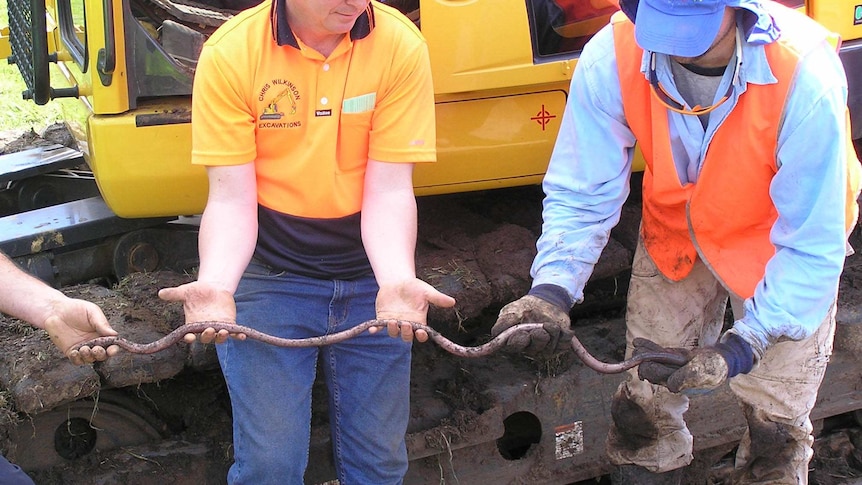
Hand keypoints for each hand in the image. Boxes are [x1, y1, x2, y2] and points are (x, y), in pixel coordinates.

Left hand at [43, 298, 119, 364]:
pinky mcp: (71, 351)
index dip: (113, 349)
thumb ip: (103, 323)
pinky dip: (77, 359)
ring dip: (89, 357)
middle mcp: (93, 342)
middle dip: (101, 355)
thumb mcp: (92, 312)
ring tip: (84, 349)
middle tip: (96, 349)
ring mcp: (82, 348)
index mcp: (102, 333)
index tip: (112, 349)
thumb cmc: (76, 308)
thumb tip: (115, 334)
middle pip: (102, 355)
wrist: (55, 310)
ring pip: (90, 359)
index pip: (111, 344)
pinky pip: (76, 360)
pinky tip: (75, 352)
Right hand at [158, 281, 242, 344]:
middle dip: (208, 336)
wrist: (214, 287)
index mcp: (192, 324)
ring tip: (224, 332)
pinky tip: (242, 336)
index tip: (190, 337)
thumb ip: (174, 294)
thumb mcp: (185, 291)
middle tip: (210, 330)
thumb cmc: (197, 291)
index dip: (189, 338)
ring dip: (222, 337)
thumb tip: (160, 293)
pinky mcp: (229, 324)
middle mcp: (204, 329)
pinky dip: (238, 336)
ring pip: (220, 338)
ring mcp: (217, 328)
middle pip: (206, 338)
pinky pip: (234, 333)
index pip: (189, 335)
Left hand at [372, 278, 455, 342]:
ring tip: (393, 321)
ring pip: (393, 333)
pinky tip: (372, 330)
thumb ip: (438, 298)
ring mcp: (394, 322)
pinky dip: (375, 329)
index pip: (421, 334)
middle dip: (407, 333)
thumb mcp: (427, 291)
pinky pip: (378, 327)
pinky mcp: (382, 318)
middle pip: (407, 336)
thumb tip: (453, 302)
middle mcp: (407, 324)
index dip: (421, 336)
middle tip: (406, 324)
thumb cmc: (414, 287)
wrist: (397, 280)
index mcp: (419, 320)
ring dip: (393, 330)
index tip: (421, 331)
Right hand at [492, 295, 570, 354]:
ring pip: (551, 346)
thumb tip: (496, 334)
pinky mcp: (560, 345)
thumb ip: (503, 322)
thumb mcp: (511, 311)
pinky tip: (564, 334)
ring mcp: (546, 348)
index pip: (515, 346)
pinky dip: (566, 337)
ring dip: (552, 331)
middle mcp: (531, 348)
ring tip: (549, 323)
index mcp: (516, 341)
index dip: (519, 341)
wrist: (545, 301)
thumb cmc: (524, 308)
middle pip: (536, 348)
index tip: (523, 333)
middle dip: (539, 338)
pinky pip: (565, 344)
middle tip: (541, 328)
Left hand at [633, 334, 753, 392]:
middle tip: (635, 354)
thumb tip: (670, 386)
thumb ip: (687, 379)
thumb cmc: (716, 367)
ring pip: (655, 361)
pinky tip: (638, 342)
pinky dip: (649, 347)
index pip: (663, 378)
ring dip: (644, 353)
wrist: (724, 359)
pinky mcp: (674, 359)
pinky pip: (660, 353)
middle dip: (645, 362)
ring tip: (636, 346)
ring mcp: (674, 368)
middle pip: (655, 370)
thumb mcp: (704, 373)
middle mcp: (675, 378)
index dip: (652, 371)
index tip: (644, 365)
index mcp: (681, 385)